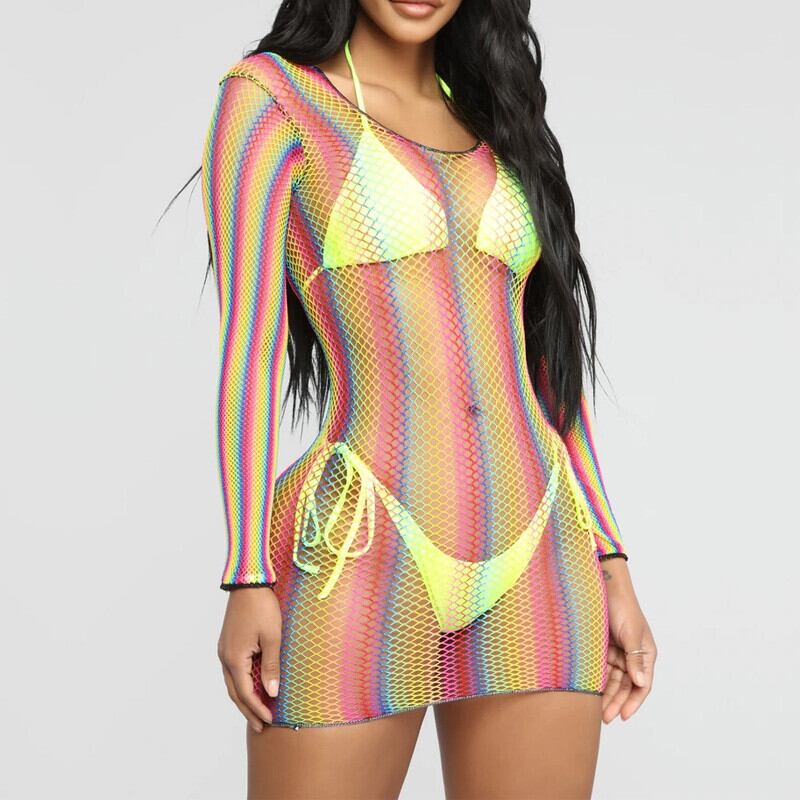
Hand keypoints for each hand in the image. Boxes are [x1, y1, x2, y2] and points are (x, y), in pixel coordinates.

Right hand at [217, 586, 281, 732]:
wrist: (248, 583)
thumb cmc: (262, 608)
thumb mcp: (272, 637)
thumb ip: (271, 666)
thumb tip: (272, 693)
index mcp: (234, 658)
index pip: (246, 693)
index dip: (257, 708)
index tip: (270, 720)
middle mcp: (225, 657)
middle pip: (235, 692)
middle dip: (248, 710)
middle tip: (260, 727)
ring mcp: (225, 650)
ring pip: (233, 682)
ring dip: (244, 698)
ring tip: (256, 712)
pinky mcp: (229, 643)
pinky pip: (234, 671)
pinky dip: (243, 684)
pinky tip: (252, 687)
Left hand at [600, 558, 656, 723]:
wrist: (602, 587)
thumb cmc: (622, 607)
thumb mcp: (632, 633)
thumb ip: (635, 657)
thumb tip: (640, 682)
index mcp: (646, 654)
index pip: (642, 685)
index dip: (634, 702)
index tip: (622, 715)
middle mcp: (632, 657)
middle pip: (626, 686)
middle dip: (617, 702)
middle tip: (605, 718)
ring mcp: (617, 654)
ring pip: (612, 681)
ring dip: (606, 695)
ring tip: (595, 710)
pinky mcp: (602, 650)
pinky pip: (600, 670)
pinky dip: (596, 681)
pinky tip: (588, 692)